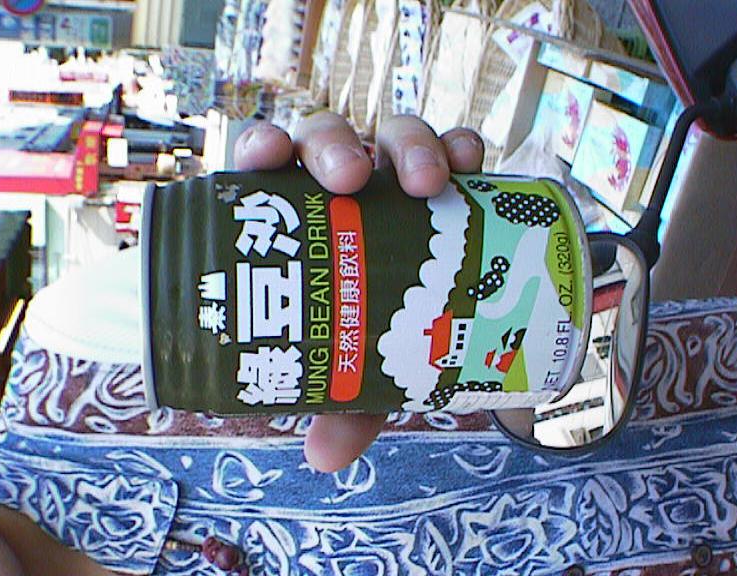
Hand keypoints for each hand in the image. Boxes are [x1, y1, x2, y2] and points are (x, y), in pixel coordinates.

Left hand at [234, 112, 483, 471]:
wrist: (449, 316)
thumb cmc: (385, 330)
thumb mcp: (363, 367)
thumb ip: (345, 402)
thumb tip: (323, 458)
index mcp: (307, 212)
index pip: (274, 161)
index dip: (265, 147)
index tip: (267, 158)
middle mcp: (350, 184)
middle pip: (331, 139)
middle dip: (337, 147)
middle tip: (352, 181)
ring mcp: (404, 173)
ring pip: (395, 133)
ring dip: (408, 145)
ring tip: (427, 182)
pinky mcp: (456, 175)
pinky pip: (458, 146)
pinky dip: (464, 147)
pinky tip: (471, 161)